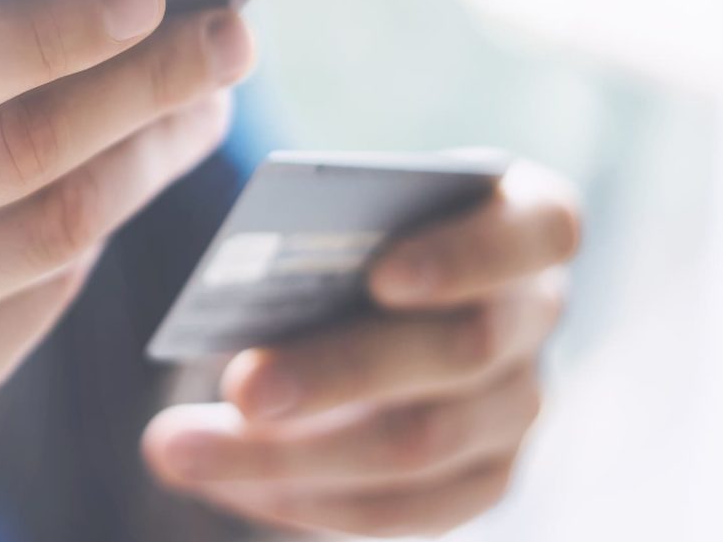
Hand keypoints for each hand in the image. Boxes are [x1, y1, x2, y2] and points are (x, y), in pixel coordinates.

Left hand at [143, 163, 579, 536]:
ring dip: (291, 456)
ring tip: (181, 448)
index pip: (541, 230)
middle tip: (241, 387)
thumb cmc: (363, 228)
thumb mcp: (354, 211)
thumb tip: (246, 287)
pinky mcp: (486, 476)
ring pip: (419, 446)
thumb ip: (332, 232)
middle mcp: (538, 314)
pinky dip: (311, 501)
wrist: (384, 288)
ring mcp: (519, 404)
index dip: (464, 256)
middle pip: (459, 352)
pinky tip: (230, 485)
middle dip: (340, 373)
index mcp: (529, 220)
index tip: (379, 274)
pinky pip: (407, 511)